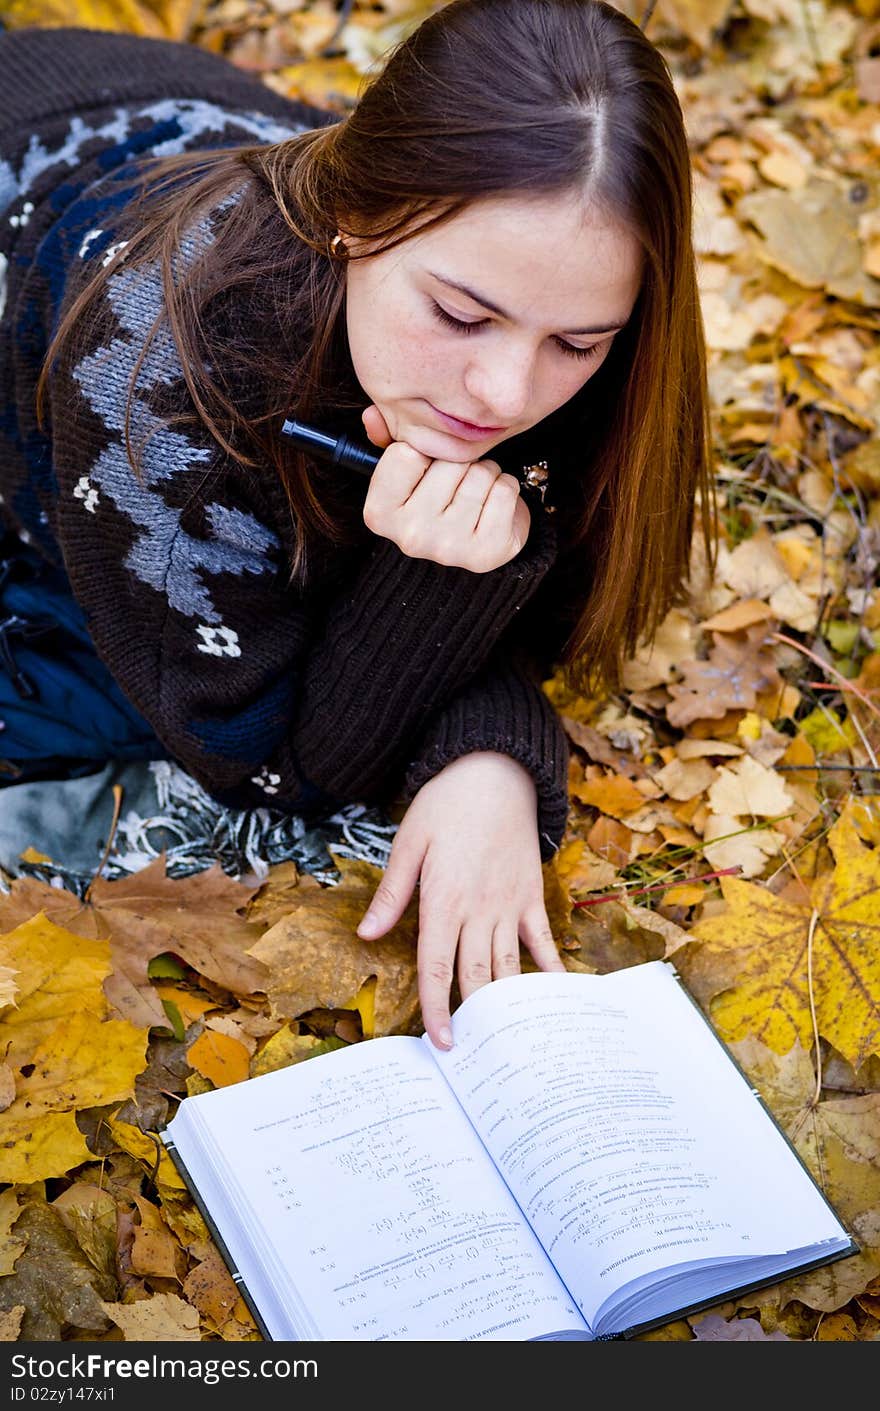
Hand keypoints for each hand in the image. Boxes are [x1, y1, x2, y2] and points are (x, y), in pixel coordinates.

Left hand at [356, 751, 564, 1048]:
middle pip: (474, 975)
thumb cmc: (445, 804)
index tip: (440, 1042)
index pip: (437, 966)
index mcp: (443, 898)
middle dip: (471, 1018)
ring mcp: (509, 904)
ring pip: (507, 965)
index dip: (438, 1008)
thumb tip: (366, 935)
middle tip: (472, 1056)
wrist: (496, 771)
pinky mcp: (530, 895)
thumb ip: (391, 893)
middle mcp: (478, 908)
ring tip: (506, 1043)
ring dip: (505, 1005)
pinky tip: (553, 1000)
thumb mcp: (408, 842)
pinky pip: (542, 941)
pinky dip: (548, 971)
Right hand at [360, 405, 530, 573]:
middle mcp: (410, 536)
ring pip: (481, 473)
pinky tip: (493, 506)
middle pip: (449, 460)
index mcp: (379, 514)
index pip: (406, 452)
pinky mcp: (486, 551)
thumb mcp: (406, 467)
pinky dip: (506, 489)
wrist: (475, 540)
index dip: (424, 450)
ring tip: (475, 492)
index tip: (427, 467)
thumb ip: (387, 437)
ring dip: (486, 473)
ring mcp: (448, 548)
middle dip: (460, 460)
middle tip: (457, 481)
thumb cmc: (437, 498)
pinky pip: (505, 491)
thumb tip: (372, 414)